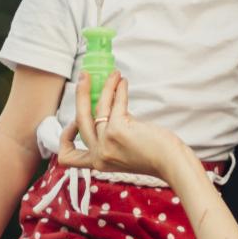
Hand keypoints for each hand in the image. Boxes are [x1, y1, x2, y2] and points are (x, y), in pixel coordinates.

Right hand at [58, 71, 186, 181]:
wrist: (172, 163)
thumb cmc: (155, 157)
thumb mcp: (124, 152)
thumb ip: (112, 136)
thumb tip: (109, 104)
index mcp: (98, 163)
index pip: (68, 157)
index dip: (65, 139)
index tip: (73, 122)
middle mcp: (98, 155)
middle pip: (79, 120)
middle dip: (80, 95)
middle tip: (84, 77)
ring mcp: (106, 143)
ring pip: (97, 108)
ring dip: (104, 86)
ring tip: (113, 74)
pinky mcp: (118, 130)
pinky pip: (114, 103)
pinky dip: (118, 89)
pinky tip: (123, 82)